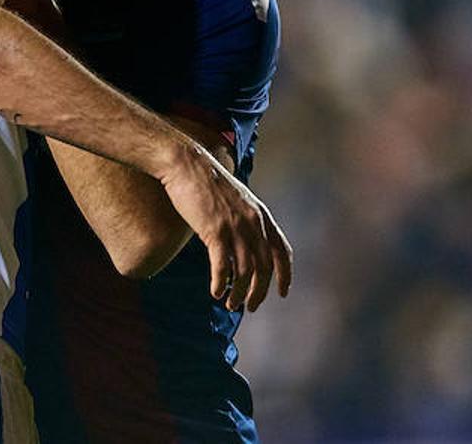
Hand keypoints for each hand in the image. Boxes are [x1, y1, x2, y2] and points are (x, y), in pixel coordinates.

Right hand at [159, 147, 292, 310]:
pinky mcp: (214, 231)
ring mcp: (235, 228)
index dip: (285, 276)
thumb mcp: (236, 198)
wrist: (186, 164)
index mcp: (262, 215)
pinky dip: (220, 283)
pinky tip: (215, 291)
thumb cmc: (206, 180)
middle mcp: (253, 223)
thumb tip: (243, 238)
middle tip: (248, 307)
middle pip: (264, 268)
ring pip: (244, 272)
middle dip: (259, 293)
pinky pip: (222, 267)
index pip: (282, 252)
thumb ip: (245, 217)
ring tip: (228, 304)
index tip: (282, 293)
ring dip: (238, 294)